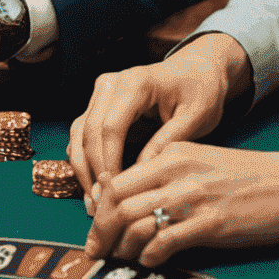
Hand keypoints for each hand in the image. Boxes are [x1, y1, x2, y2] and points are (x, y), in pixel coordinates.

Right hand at [68, 34, 247, 205]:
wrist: (197, 71)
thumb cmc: (199, 93)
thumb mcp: (194, 118)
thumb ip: (166, 142)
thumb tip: (140, 174)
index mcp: (136, 83)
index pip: (110, 127)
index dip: (109, 162)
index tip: (115, 193)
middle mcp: (111, 83)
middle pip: (89, 130)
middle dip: (93, 171)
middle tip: (101, 207)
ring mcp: (102, 91)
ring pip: (79, 132)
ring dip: (82, 168)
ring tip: (92, 203)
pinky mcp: (100, 103)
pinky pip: (82, 132)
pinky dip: (83, 159)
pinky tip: (91, 186)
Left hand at [84, 143, 278, 265]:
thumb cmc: (250, 178)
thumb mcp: (202, 163)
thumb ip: (170, 176)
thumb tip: (136, 205)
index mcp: (172, 152)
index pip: (117, 177)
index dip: (99, 206)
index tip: (96, 228)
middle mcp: (176, 169)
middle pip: (117, 200)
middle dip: (101, 230)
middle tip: (97, 251)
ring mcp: (193, 195)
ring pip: (134, 220)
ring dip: (120, 246)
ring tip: (120, 260)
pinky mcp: (211, 222)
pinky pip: (164, 241)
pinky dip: (149, 256)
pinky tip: (150, 262)